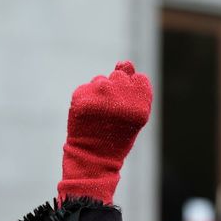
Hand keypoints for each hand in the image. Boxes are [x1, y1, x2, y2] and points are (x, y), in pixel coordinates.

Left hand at [57, 61, 152, 203]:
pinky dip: (85, 100)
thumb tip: (125, 62)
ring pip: (100, 81)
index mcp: (139, 100)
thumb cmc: (118, 137)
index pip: (138, 79)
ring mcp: (99, 94)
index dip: (132, 93)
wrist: (94, 158)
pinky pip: (85, 89)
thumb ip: (132, 86)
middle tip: (111, 114)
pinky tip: (87, 116)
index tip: (127, 110)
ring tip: (99, 117)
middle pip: (119, 76)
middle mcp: (120, 93)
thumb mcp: (133, 113)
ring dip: (99, 94)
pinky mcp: (81, 97)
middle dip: (115, 91)